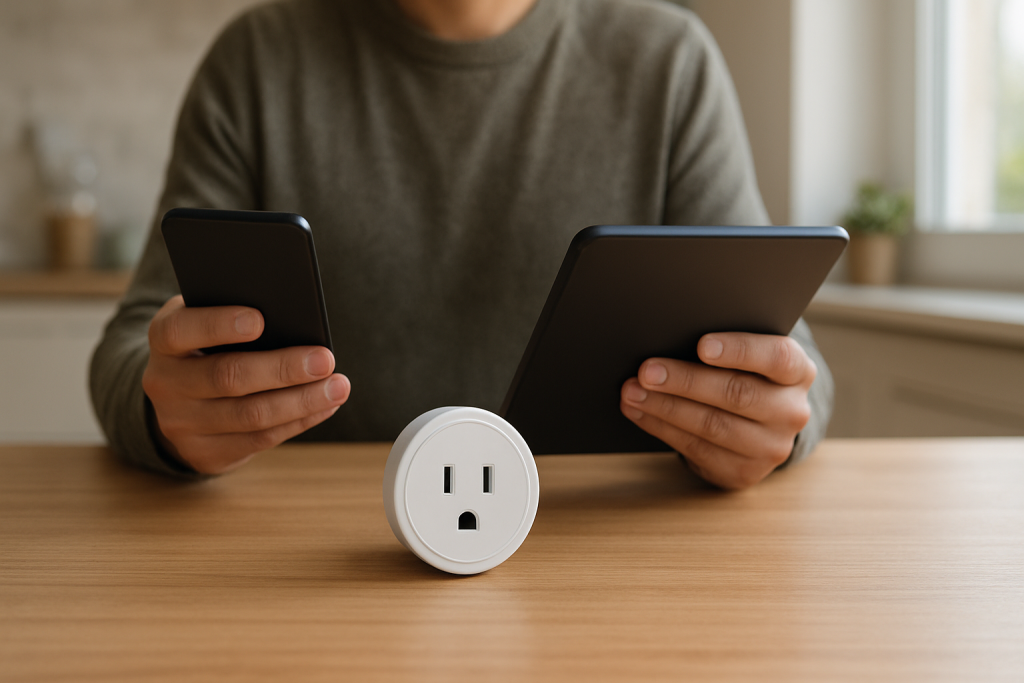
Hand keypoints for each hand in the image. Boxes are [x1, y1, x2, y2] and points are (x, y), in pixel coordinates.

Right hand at [142, 295, 350, 473]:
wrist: (180, 398)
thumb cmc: (212, 344)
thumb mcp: (210, 320)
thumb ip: (237, 314)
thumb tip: (295, 317)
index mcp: (164, 338)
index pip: (182, 330)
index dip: (219, 325)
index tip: (260, 319)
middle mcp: (165, 383)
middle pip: (228, 377)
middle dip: (282, 369)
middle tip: (325, 359)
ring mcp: (181, 424)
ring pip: (250, 416)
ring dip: (302, 402)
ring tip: (338, 386)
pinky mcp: (204, 454)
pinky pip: (260, 440)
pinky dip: (299, 421)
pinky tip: (326, 405)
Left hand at [620, 333, 815, 489]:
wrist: (758, 427)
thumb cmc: (743, 375)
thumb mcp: (747, 358)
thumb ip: (722, 347)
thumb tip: (667, 337)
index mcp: (798, 372)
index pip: (777, 357)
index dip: (740, 350)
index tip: (702, 345)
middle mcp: (791, 411)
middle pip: (737, 393)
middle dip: (686, 381)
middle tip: (647, 371)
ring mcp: (771, 447)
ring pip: (713, 425)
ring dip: (666, 407)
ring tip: (633, 392)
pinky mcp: (744, 472)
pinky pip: (697, 449)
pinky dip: (662, 428)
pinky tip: (640, 412)